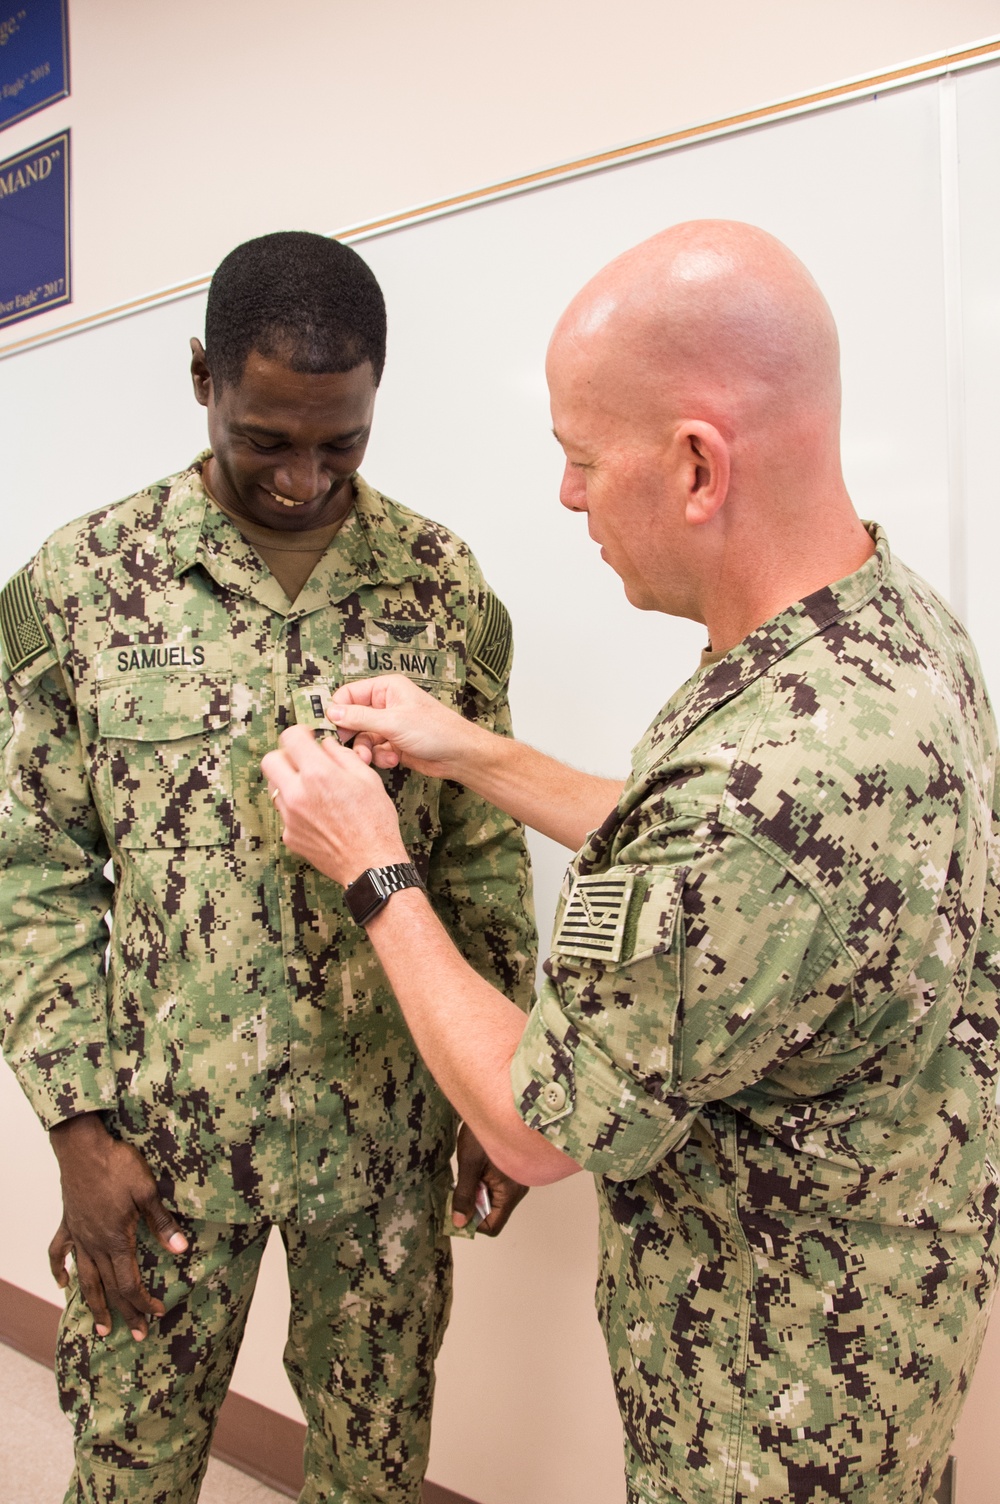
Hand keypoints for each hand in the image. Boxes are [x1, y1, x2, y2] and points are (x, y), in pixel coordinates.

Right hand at [48, 1113, 187, 1339]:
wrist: (83, 1146)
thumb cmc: (117, 1165)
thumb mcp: (147, 1192)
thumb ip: (162, 1224)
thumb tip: (181, 1250)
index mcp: (116, 1240)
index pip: (130, 1283)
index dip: (143, 1302)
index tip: (157, 1313)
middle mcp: (95, 1244)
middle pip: (110, 1287)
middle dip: (125, 1313)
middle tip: (138, 1335)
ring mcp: (79, 1235)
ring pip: (85, 1278)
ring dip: (94, 1304)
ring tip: (101, 1327)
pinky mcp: (68, 1222)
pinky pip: (59, 1251)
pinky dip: (60, 1269)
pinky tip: (62, 1282)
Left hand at [262, 725, 409, 887]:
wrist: (371, 863)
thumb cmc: (375, 822)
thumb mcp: (367, 778)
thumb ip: (341, 755)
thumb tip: (325, 745)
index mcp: (318, 774)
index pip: (290, 738)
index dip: (300, 733)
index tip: (307, 738)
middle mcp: (297, 794)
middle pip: (270, 761)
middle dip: (285, 756)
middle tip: (302, 761)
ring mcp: (290, 817)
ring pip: (275, 787)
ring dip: (289, 782)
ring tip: (313, 790)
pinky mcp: (290, 835)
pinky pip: (285, 812)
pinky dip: (296, 808)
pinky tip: (317, 814)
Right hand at [326, 675, 483, 776]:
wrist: (458, 755)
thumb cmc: (435, 730)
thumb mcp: (393, 722)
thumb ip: (359, 717)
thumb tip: (332, 712)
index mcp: (386, 688)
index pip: (349, 694)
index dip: (337, 710)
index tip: (329, 728)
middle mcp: (385, 704)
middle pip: (352, 718)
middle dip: (351, 735)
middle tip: (346, 748)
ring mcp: (388, 725)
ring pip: (361, 737)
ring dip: (365, 750)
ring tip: (371, 758)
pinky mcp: (392, 744)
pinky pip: (374, 750)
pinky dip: (380, 757)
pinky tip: (394, 760)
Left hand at [453, 1120, 528, 1237]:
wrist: (493, 1102)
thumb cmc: (484, 1132)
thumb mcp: (470, 1165)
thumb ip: (465, 1195)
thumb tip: (459, 1221)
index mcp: (512, 1190)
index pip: (493, 1225)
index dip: (473, 1223)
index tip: (456, 1211)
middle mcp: (518, 1187)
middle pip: (494, 1213)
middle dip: (474, 1206)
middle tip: (458, 1191)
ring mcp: (515, 1178)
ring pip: (493, 1199)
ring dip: (477, 1192)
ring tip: (467, 1175)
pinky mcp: (510, 1169)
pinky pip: (496, 1187)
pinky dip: (482, 1183)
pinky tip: (474, 1168)